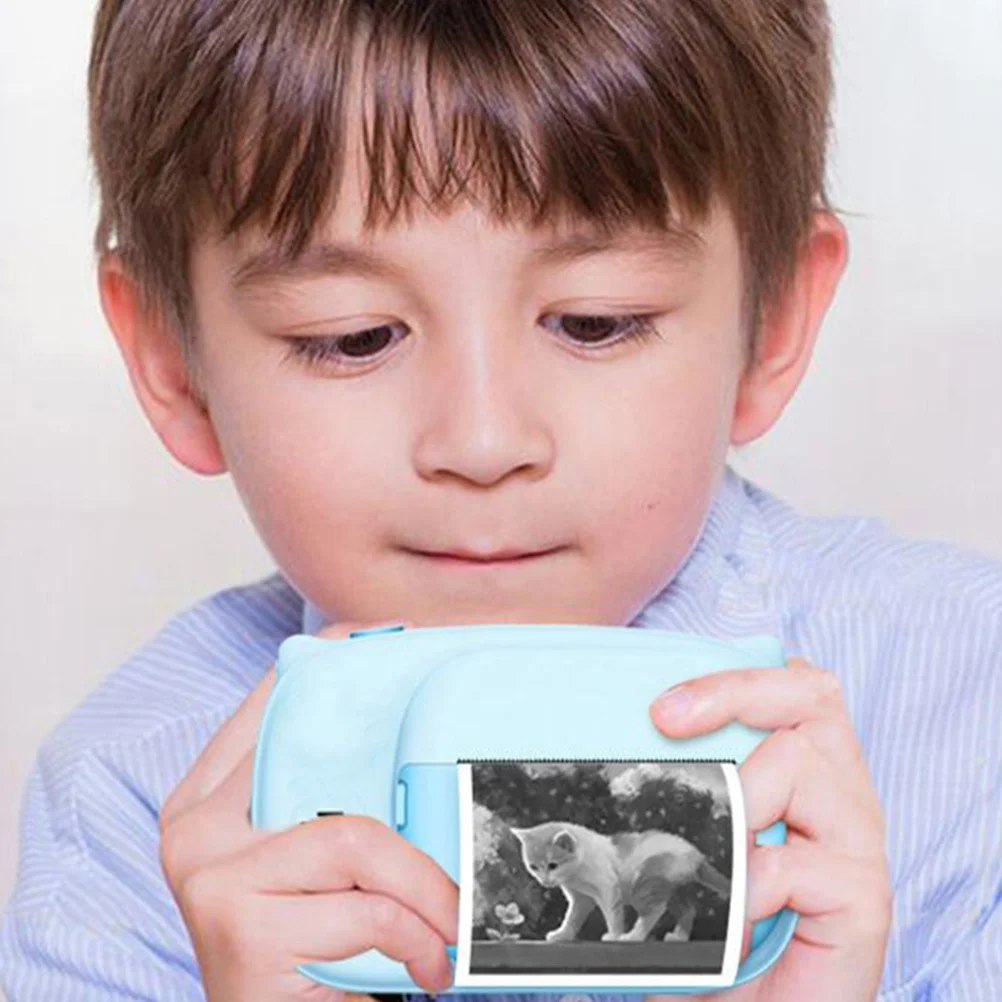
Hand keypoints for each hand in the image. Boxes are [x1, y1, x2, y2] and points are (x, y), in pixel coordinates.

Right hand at [159, 619, 458, 1001]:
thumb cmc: (304, 951)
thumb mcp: (310, 868)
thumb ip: (328, 802)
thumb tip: (405, 733)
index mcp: (204, 800)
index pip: (267, 701)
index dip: (329, 660)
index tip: (392, 637)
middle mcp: (194, 830)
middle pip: (325, 762)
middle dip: (402, 779)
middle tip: (464, 811)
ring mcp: (212, 879)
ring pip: (360, 839)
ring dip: (428, 891)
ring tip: (452, 926)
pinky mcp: (243, 932)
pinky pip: (370, 910)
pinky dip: (419, 939)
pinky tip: (428, 967)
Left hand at [645, 657, 891, 1001]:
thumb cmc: (720, 936)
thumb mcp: (690, 846)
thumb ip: (679, 794)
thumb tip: (610, 741)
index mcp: (807, 772)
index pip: (790, 686)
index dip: (731, 679)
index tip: (659, 708)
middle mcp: (840, 794)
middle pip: (810, 695)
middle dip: (732, 692)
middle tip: (664, 719)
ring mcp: (857, 843)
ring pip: (799, 760)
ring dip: (735, 797)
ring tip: (711, 850)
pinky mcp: (865, 899)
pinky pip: (796, 861)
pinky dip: (748, 883)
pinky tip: (732, 915)